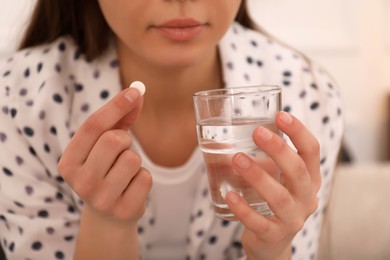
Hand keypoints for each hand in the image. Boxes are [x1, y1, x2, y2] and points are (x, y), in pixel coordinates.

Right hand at [58, 87, 151, 222]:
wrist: (109, 214)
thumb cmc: (106, 169)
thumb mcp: (104, 144)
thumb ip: (119, 117)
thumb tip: (138, 92)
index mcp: (68, 163)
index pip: (91, 127)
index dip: (115, 105)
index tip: (136, 91)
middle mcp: (80, 183)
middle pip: (113, 140)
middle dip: (124, 140)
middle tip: (121, 151)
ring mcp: (101, 199)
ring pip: (132, 159)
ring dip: (134, 160)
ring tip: (125, 172)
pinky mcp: (123, 210)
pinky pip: (145, 178)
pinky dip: (143, 178)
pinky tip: (131, 187)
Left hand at [226, 111, 319, 259]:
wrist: (272, 244)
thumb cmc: (272, 203)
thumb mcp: (276, 180)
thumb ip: (261, 160)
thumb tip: (220, 138)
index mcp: (309, 179)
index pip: (312, 151)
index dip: (299, 132)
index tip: (280, 115)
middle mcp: (306, 198)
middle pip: (297, 171)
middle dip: (278, 149)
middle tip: (257, 132)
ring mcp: (292, 219)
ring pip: (279, 197)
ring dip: (258, 176)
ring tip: (237, 160)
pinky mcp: (274, 235)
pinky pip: (259, 222)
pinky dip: (244, 209)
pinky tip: (230, 196)